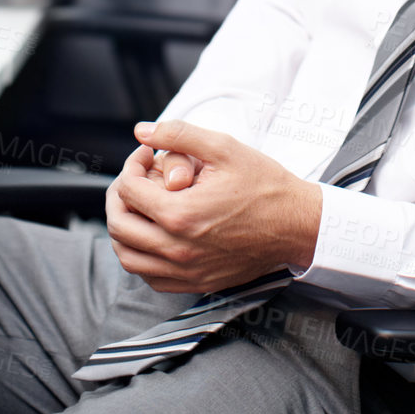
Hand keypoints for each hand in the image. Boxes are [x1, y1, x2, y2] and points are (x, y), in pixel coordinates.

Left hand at [105, 119, 322, 293]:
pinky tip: (153, 234)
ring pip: (128, 257)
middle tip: (135, 178)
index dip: (131, 165)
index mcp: (181, 214)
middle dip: (119, 196)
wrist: (296, 224)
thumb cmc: (264, 184)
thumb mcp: (224, 147)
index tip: (147, 155)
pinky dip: (140, 256)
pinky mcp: (195, 283)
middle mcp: (177, 249)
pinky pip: (149, 277)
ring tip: (139, 205)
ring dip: (124, 228)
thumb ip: (179, 134)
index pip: (128, 190)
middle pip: (119, 226)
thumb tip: (142, 131)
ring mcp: (186, 271)